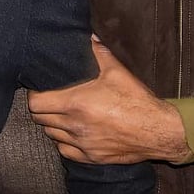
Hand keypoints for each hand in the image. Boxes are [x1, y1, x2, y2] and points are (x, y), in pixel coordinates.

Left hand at [29, 37, 188, 163]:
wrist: (159, 131)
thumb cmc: (137, 101)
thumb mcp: (118, 72)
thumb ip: (99, 53)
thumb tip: (90, 36)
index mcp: (76, 104)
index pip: (36, 104)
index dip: (35, 95)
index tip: (40, 89)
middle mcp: (74, 126)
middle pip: (40, 119)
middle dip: (42, 109)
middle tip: (51, 99)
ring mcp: (82, 144)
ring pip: (51, 135)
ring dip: (52, 124)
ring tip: (61, 114)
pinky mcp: (91, 157)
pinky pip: (65, 151)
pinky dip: (64, 141)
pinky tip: (72, 132)